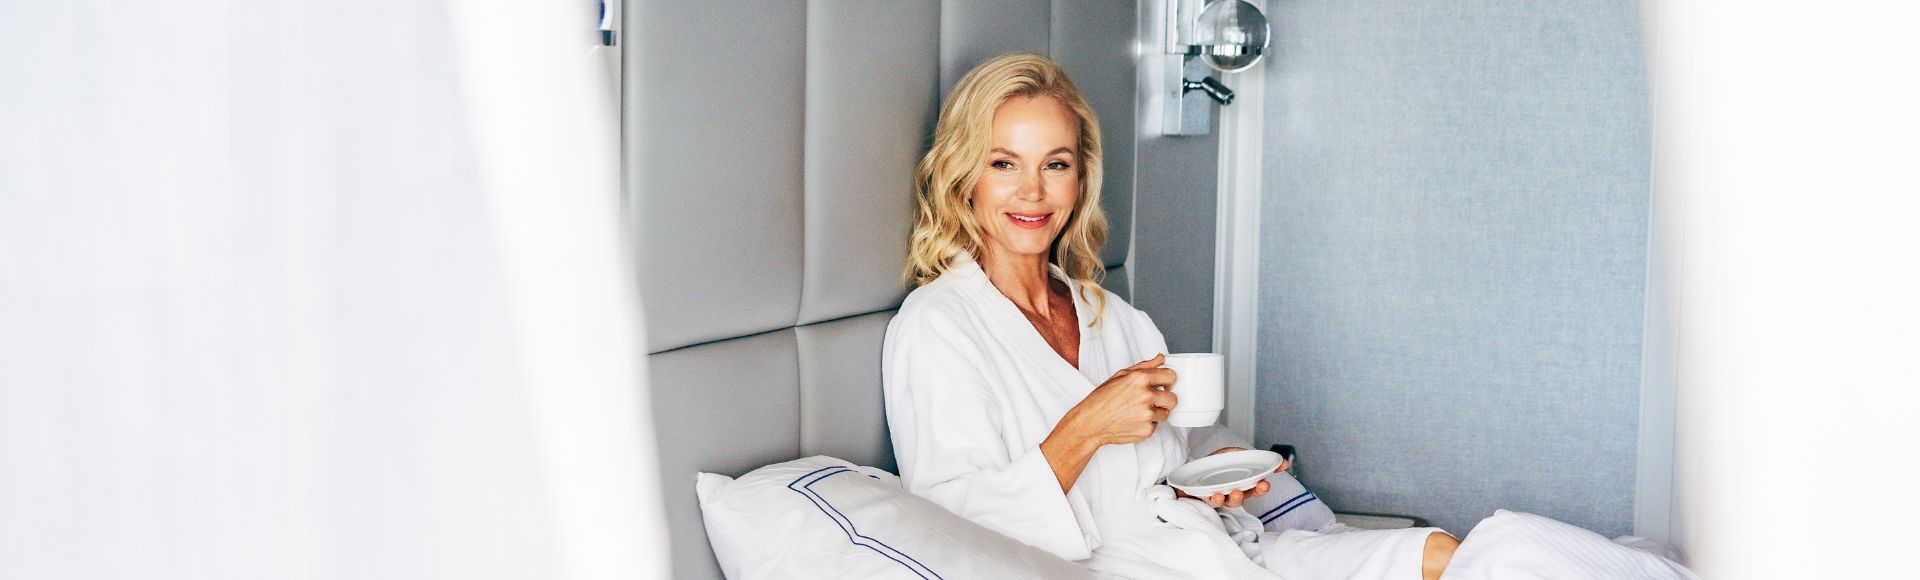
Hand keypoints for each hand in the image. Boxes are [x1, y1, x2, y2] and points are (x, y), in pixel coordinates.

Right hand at [1058, 354, 1178, 446]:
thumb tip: (1161, 358)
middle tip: (1152, 400)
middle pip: (1173, 398)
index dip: (1168, 380)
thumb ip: (1145, 366)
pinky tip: (1133, 420)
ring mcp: (1147, 415)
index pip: (1171, 376)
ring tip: (1139, 410)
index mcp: (1140, 379)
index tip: (1164, 384)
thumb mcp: (1121, 375)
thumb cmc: (1102, 398)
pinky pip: (1156, 425)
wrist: (1091, 422)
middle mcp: (1146, 396)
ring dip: (1156, 412)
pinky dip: (1147, 423)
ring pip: (1166, 413)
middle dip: (1165, 399)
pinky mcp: (1146, 430)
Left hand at [1176, 447, 1293, 508]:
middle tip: (1261, 486)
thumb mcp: (1236, 454)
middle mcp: (1234, 492)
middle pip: (1248, 496)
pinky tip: (1217, 494)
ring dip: (1236, 498)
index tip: (1268, 482)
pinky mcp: (1206, 497)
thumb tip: (1284, 462)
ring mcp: (1221, 496)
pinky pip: (1212, 501)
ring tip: (1237, 492)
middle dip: (1256, 492)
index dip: (1264, 486)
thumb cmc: (1217, 463)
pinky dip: (1215, 499)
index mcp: (1243, 483)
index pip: (1257, 488)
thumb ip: (1255, 457)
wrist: (1194, 468)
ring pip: (1231, 501)